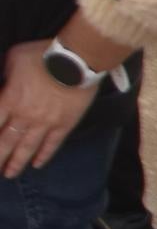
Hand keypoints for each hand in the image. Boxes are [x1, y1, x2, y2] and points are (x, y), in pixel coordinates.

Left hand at [0, 41, 99, 179]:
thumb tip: (4, 83)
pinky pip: (52, 144)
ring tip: (10, 174)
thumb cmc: (44, 55)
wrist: (78, 60)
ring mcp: (45, 123)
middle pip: (6, 142)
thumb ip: (6, 75)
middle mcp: (24, 116)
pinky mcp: (65, 124)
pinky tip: (37, 164)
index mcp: (9, 100)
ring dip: (17, 162)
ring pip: (27, 147)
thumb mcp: (14, 58)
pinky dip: (44, 155)